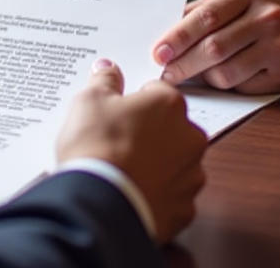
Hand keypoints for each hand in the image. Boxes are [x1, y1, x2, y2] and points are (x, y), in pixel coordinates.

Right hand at [56, 60, 206, 243]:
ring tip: (123, 167)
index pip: (157, 91)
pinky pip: (171, 196)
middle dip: (149, 132)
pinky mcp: (183, 210)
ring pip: (175, 163)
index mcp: (169, 105)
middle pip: (170, 127)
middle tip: (118, 138)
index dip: (135, 100)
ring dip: (156, 164)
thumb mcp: (90, 100)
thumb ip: (105, 81)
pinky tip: (132, 190)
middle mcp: (189, 139)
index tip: (119, 109)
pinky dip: (156, 193)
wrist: (100, 204)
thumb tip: (108, 69)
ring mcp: (190, 177)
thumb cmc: (98, 148)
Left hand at [153, 0, 279, 93]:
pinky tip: (220, 74)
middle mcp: (268, 17)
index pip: (207, 17)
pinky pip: (244, 86)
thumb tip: (164, 31)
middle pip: (215, 48)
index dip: (179, 37)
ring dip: (203, 76)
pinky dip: (226, 84)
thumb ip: (199, 10)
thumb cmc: (254, 4)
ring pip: (228, 72)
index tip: (158, 51)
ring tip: (192, 71)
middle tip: (165, 72)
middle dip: (184, 63)